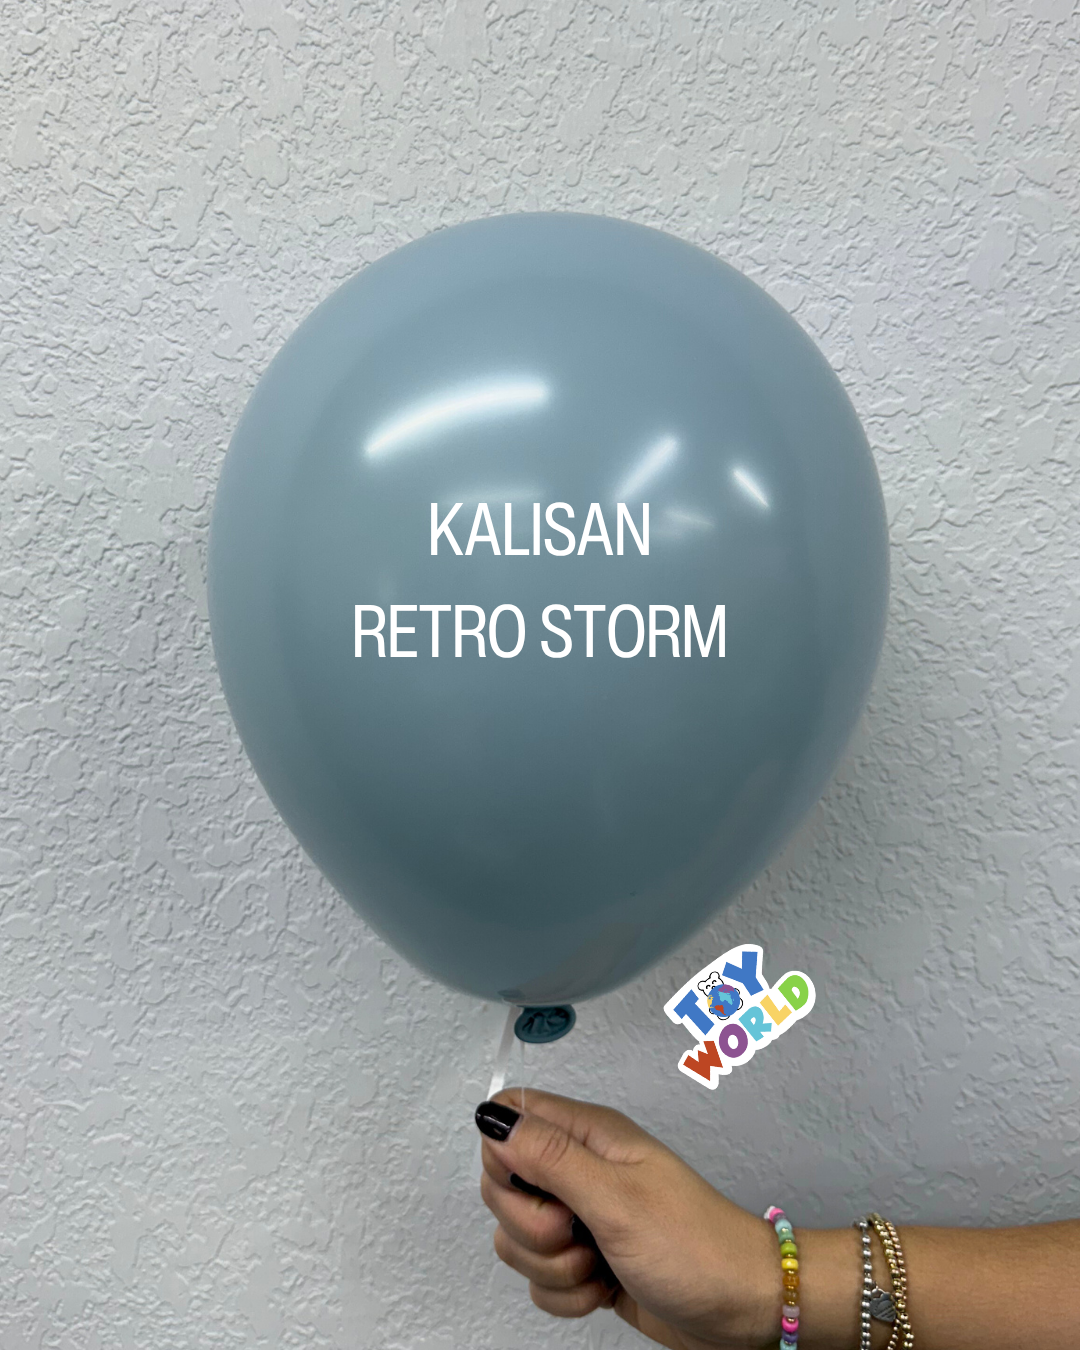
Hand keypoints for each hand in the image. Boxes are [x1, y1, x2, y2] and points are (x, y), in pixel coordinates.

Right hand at [475, 1088, 781, 1349]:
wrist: (743, 1310)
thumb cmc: (699, 1247)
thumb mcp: (617, 1197)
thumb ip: (550, 1158)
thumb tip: (494, 1118)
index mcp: (590, 1136)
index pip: (511, 1117)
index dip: (504, 1155)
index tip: (539, 1188)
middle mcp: (582, 1170)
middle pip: (505, 1186)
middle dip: (530, 1225)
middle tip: (575, 1229)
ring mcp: (584, 1218)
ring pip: (518, 1239)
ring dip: (550, 1266)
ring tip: (597, 1261)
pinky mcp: (586, 1261)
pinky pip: (540, 1280)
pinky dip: (565, 1294)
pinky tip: (602, 1287)